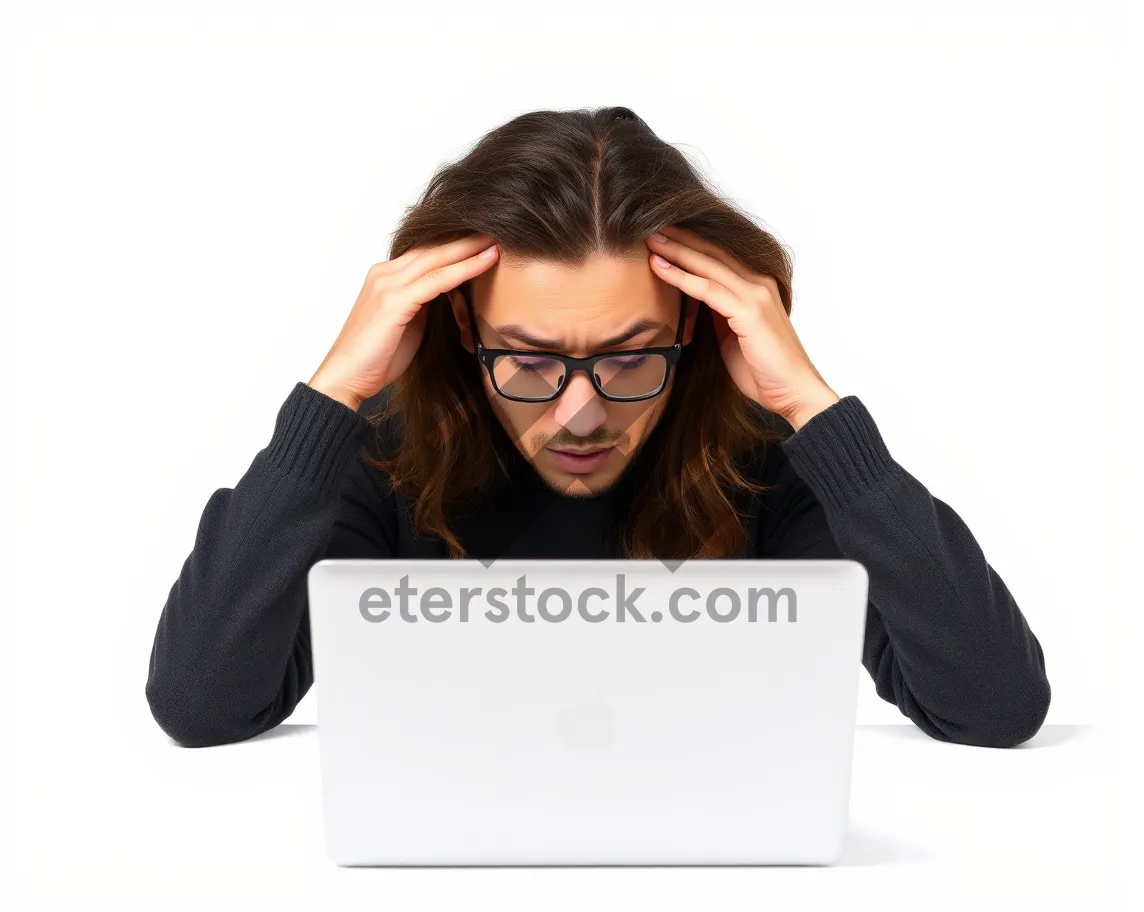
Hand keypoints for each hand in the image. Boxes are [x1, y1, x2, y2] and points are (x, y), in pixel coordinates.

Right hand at [309, 234, 499, 409]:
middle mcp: (384, 274)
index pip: (425, 252)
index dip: (455, 244)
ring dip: (470, 247)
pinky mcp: (394, 301)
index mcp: (386, 277)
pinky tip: (486, 261)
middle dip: (466, 237)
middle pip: (433, 247)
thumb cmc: (376, 357)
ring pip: (437, 258)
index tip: (483, 238)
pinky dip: (464, 269)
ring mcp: (388, 285)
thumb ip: (423, 304)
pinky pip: (438, 280)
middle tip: (497, 227)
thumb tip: (448, 295)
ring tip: (498, 238)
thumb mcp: (407, 324)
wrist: (346, 378)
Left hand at [646, 224, 839, 430]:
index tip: (662, 236)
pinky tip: (659, 267)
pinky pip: (707, 289)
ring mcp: (755, 295)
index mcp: (755, 288)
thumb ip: (717, 315)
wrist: (792, 392)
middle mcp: (758, 284)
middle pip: (712, 252)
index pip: (718, 258)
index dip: (690, 245)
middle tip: (649, 225)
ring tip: (649, 239)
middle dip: (679, 238)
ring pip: (708, 264)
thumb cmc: (763, 370)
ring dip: (675, 250)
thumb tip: (693, 302)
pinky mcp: (749, 311)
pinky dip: (680, 276)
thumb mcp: (732, 336)